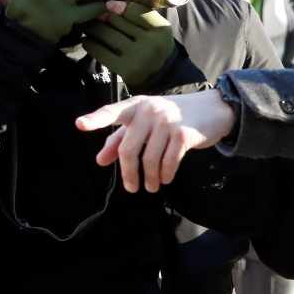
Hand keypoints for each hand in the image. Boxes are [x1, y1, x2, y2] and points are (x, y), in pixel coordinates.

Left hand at [75, 90, 236, 193]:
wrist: (214, 109)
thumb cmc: (176, 117)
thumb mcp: (148, 123)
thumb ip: (122, 139)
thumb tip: (100, 160)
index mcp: (136, 105)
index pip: (112, 112)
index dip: (96, 119)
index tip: (79, 125)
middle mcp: (150, 110)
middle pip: (129, 149)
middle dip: (129, 173)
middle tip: (131, 187)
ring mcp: (167, 122)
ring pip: (149, 159)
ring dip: (150, 178)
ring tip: (152, 186)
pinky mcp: (183, 134)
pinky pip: (168, 162)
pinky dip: (166, 175)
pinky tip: (166, 179)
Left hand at [80, 1, 177, 88]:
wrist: (159, 74)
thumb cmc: (153, 44)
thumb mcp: (154, 27)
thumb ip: (137, 14)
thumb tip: (108, 5)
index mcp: (162, 29)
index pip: (134, 11)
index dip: (118, 6)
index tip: (107, 5)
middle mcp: (152, 43)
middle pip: (117, 21)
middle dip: (102, 17)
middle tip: (93, 16)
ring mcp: (139, 57)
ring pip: (107, 34)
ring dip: (93, 29)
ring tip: (87, 27)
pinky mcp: (126, 70)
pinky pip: (101, 52)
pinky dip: (91, 44)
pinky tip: (87, 41)